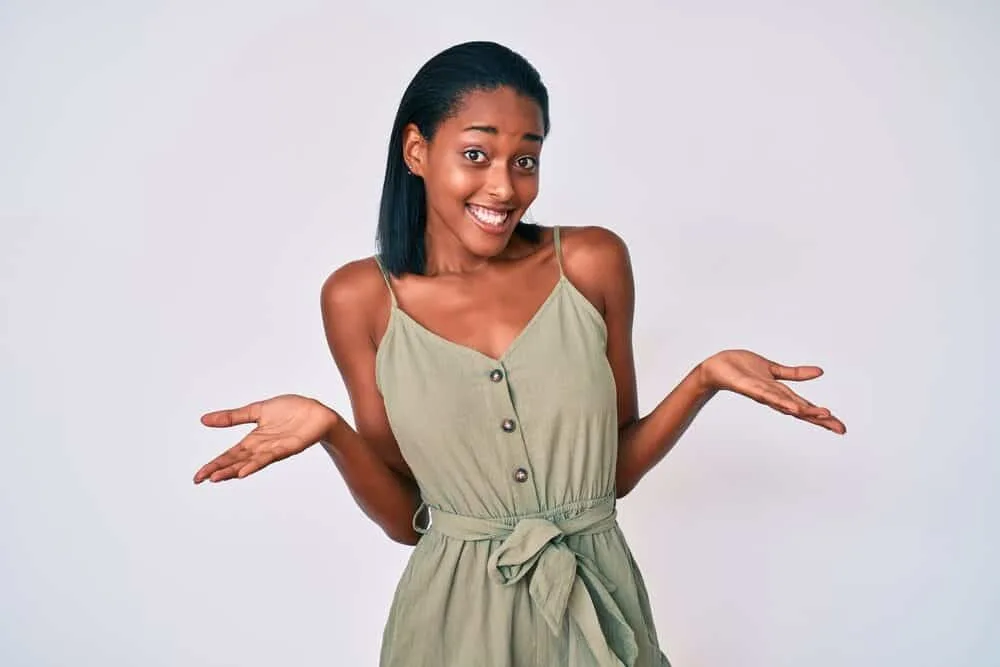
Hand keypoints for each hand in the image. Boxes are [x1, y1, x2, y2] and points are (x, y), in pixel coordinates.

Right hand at [193, 394, 339, 482]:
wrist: (317, 411)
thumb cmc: (291, 411)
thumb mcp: (256, 410)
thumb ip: (232, 417)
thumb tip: (204, 420)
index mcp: (253, 440)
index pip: (229, 455)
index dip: (214, 464)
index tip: (197, 476)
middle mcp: (261, 448)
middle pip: (236, 461)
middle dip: (218, 470)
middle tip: (200, 479)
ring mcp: (274, 450)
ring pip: (249, 463)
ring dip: (233, 471)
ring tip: (216, 478)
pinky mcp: (288, 447)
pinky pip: (269, 457)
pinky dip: (256, 464)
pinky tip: (244, 471)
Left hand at [698, 349, 845, 433]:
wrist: (717, 367)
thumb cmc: (743, 369)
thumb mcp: (774, 370)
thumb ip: (795, 374)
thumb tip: (820, 372)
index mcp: (781, 394)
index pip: (806, 407)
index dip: (823, 417)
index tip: (841, 428)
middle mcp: (774, 398)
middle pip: (801, 411)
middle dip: (821, 420)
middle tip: (841, 428)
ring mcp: (763, 394)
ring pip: (788, 405)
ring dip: (806, 411)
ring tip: (824, 415)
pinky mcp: (751, 388)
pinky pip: (768, 396)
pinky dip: (781, 402)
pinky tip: (793, 407)